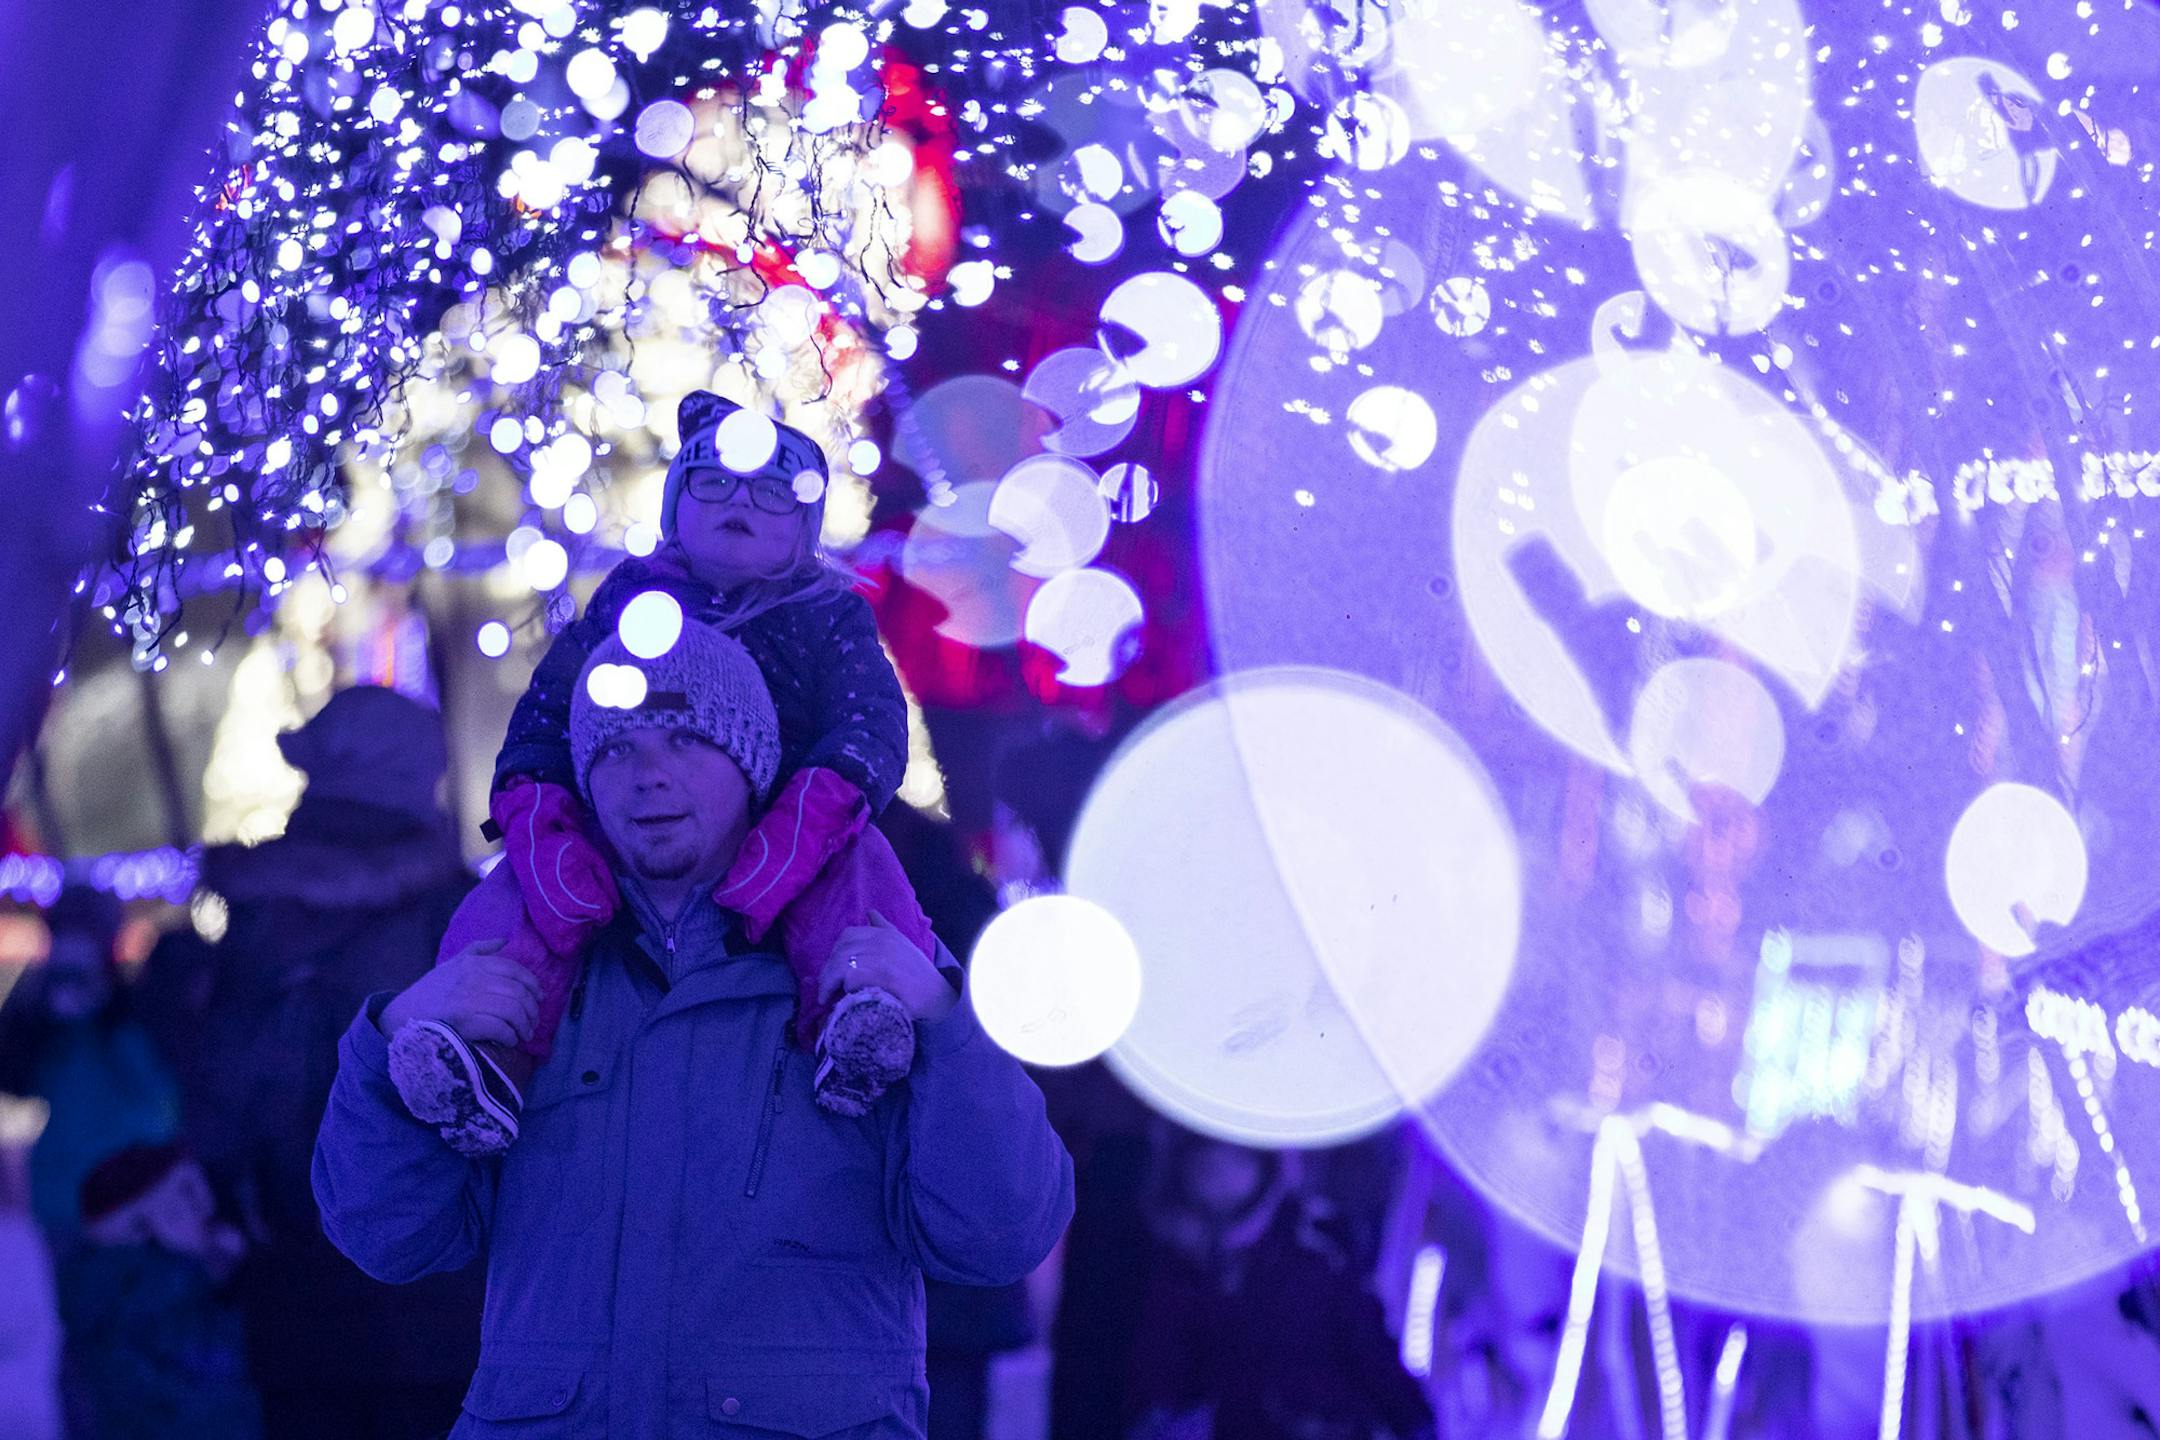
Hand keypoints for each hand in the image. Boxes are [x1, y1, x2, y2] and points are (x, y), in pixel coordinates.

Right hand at [378, 941, 542, 1048]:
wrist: (402, 1016)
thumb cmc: (430, 991)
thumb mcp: (452, 963)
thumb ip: (478, 949)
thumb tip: (505, 940)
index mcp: (473, 963)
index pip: (515, 971)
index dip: (533, 985)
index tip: (539, 997)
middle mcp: (473, 979)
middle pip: (518, 993)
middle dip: (532, 1010)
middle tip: (533, 1021)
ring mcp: (469, 1001)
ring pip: (513, 1011)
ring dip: (524, 1026)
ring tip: (524, 1034)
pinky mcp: (464, 1023)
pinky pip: (500, 1029)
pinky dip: (509, 1037)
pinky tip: (509, 1041)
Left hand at [816, 911, 955, 1023]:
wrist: (938, 996)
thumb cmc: (918, 974)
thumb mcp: (902, 945)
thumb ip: (884, 928)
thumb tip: (870, 912)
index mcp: (885, 933)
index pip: (848, 935)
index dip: (836, 953)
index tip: (834, 971)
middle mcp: (882, 941)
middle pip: (841, 951)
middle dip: (828, 971)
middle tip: (826, 990)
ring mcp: (883, 957)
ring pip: (841, 964)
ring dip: (830, 983)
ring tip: (828, 998)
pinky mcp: (883, 976)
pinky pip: (851, 977)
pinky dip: (843, 989)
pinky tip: (844, 1000)